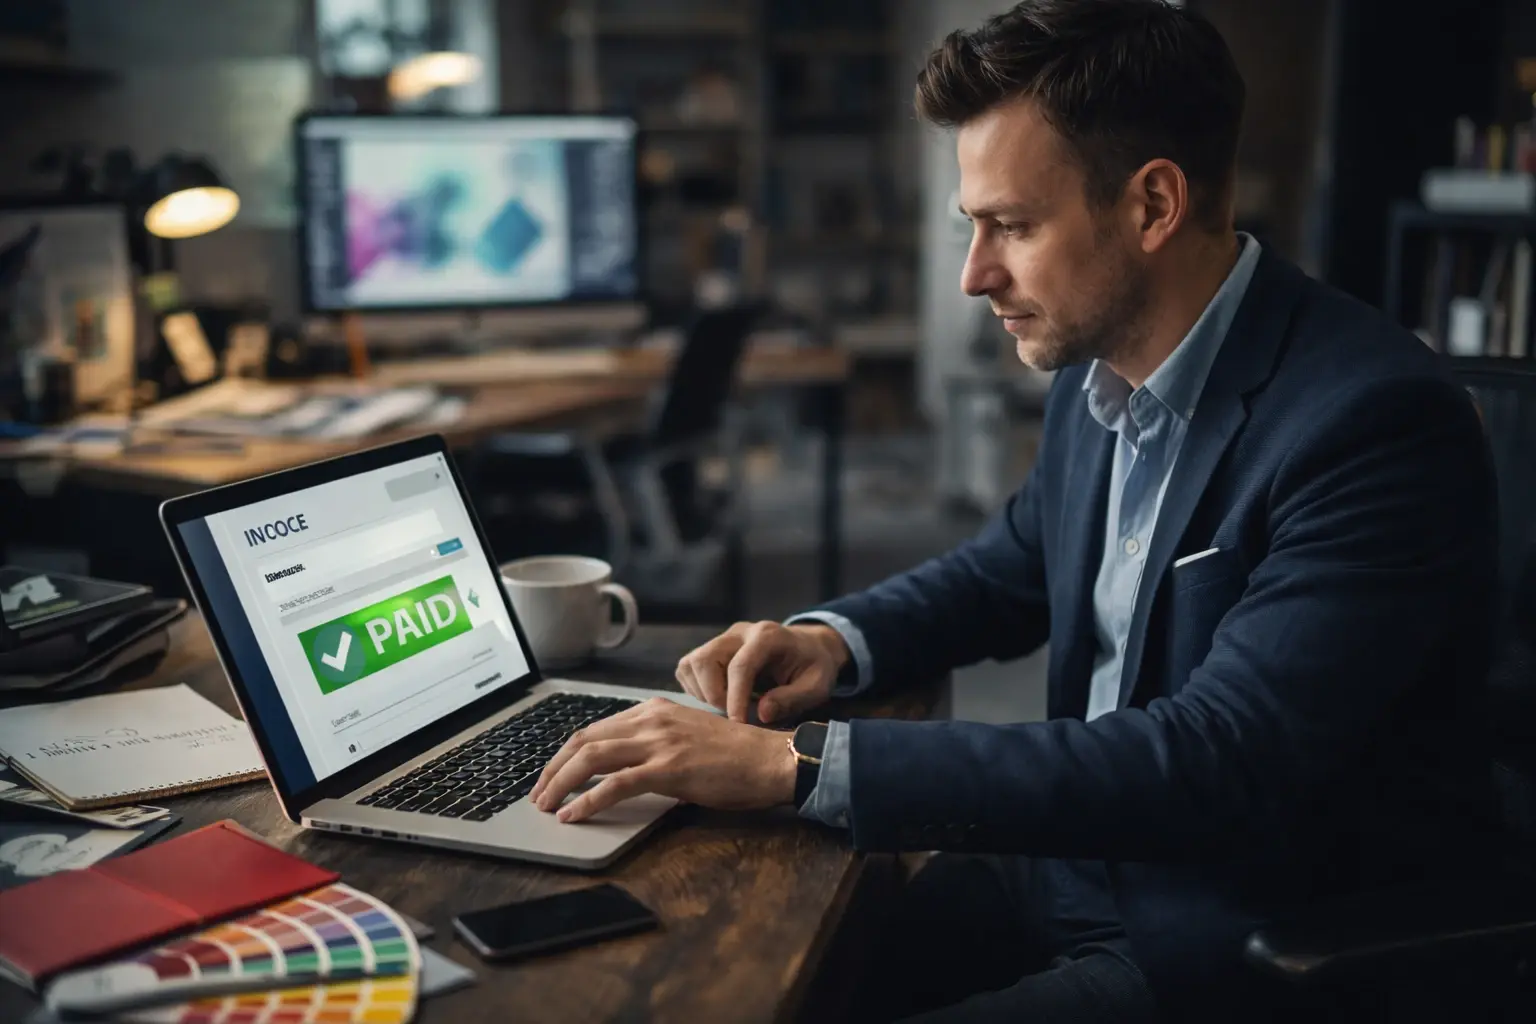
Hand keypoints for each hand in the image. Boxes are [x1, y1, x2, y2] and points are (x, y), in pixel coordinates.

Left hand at [529, 697, 794, 822]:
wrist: (771, 759)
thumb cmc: (736, 756)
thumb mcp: (688, 737)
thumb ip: (655, 744)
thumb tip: (622, 770)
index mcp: (654, 710)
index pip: (595, 729)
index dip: (566, 754)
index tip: (552, 775)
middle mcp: (652, 719)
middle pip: (583, 740)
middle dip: (553, 769)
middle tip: (539, 794)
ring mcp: (660, 742)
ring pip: (592, 757)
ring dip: (561, 783)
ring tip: (546, 805)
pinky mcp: (669, 768)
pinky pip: (616, 784)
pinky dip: (588, 800)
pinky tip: (574, 814)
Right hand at [675, 621, 848, 723]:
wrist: (808, 648)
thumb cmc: (813, 667)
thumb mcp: (817, 685)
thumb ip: (792, 698)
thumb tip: (762, 713)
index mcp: (768, 636)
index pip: (740, 666)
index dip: (735, 698)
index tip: (738, 724)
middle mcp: (739, 632)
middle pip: (705, 660)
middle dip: (714, 695)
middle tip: (734, 716)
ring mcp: (722, 638)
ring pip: (691, 664)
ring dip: (703, 693)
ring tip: (728, 707)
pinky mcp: (711, 648)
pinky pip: (688, 669)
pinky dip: (696, 689)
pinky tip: (719, 699)